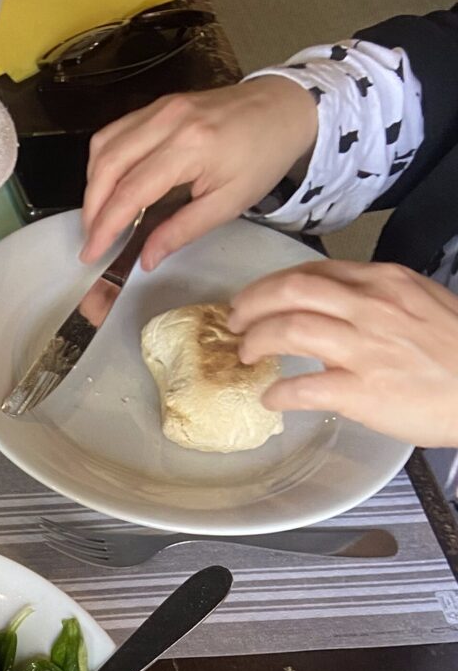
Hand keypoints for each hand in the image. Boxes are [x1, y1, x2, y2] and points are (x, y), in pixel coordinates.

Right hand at [80, 77, 318, 268]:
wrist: (285, 107)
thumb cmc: (263, 157)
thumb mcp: (229, 203)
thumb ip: (182, 230)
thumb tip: (146, 258)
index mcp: (190, 147)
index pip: (130, 192)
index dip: (105, 226)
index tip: (92, 253)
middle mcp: (168, 120)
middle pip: (107, 164)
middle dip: (92, 207)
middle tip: (92, 239)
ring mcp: (160, 107)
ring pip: (103, 144)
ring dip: (93, 183)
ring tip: (99, 215)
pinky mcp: (159, 104)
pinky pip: (115, 131)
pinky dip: (104, 162)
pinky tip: (110, 185)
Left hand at [228, 260, 457, 446]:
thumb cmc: (456, 351)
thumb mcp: (419, 305)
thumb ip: (376, 302)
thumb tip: (336, 311)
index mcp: (383, 283)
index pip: (313, 272)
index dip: (273, 284)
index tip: (256, 298)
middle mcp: (370, 307)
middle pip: (291, 291)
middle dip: (251, 304)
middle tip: (234, 323)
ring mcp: (365, 348)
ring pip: (290, 329)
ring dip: (257, 342)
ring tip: (246, 356)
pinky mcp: (363, 390)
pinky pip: (304, 388)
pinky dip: (280, 393)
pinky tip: (272, 399)